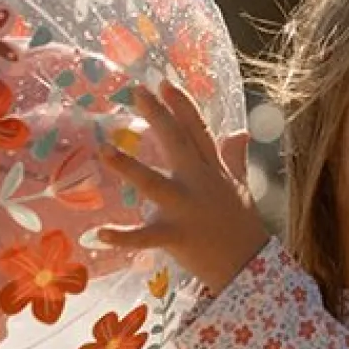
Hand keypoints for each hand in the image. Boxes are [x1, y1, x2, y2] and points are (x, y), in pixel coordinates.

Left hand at [98, 80, 269, 294]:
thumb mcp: (239, 187)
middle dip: (159, 117)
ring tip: (104, 150)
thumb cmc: (241, 226)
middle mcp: (199, 184)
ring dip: (128, 167)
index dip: (181, 106)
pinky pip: (145, 237)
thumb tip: (241, 132)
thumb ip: (234, 158)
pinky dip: (123, 237)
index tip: (164, 83)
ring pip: (154, 184)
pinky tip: (99, 234)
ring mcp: (186, 209)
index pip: (197, 132)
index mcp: (211, 171)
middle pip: (177, 145)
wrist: (249, 266)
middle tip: (137, 92)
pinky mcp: (176, 236)